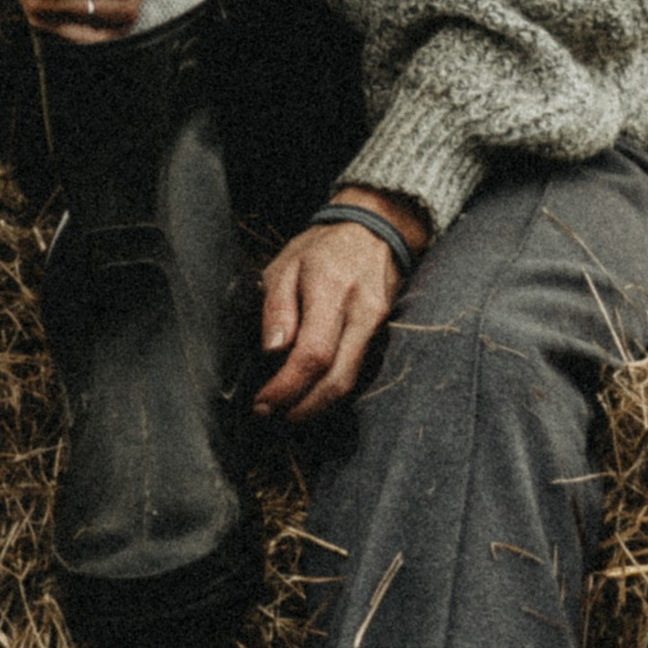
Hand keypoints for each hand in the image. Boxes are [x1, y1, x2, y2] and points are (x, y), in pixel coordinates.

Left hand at [254, 186, 429, 421]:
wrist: (374, 231)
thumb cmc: (321, 247)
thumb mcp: (285, 264)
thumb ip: (278, 307)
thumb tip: (273, 351)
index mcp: (330, 290)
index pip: (313, 353)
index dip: (287, 387)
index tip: (263, 403)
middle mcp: (360, 313)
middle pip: (337, 379)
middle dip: (303, 407)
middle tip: (271, 416)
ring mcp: (377, 326)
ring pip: (351, 381)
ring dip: (318, 405)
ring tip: (286, 411)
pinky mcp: (384, 335)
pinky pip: (359, 371)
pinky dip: (333, 389)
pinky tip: (311, 394)